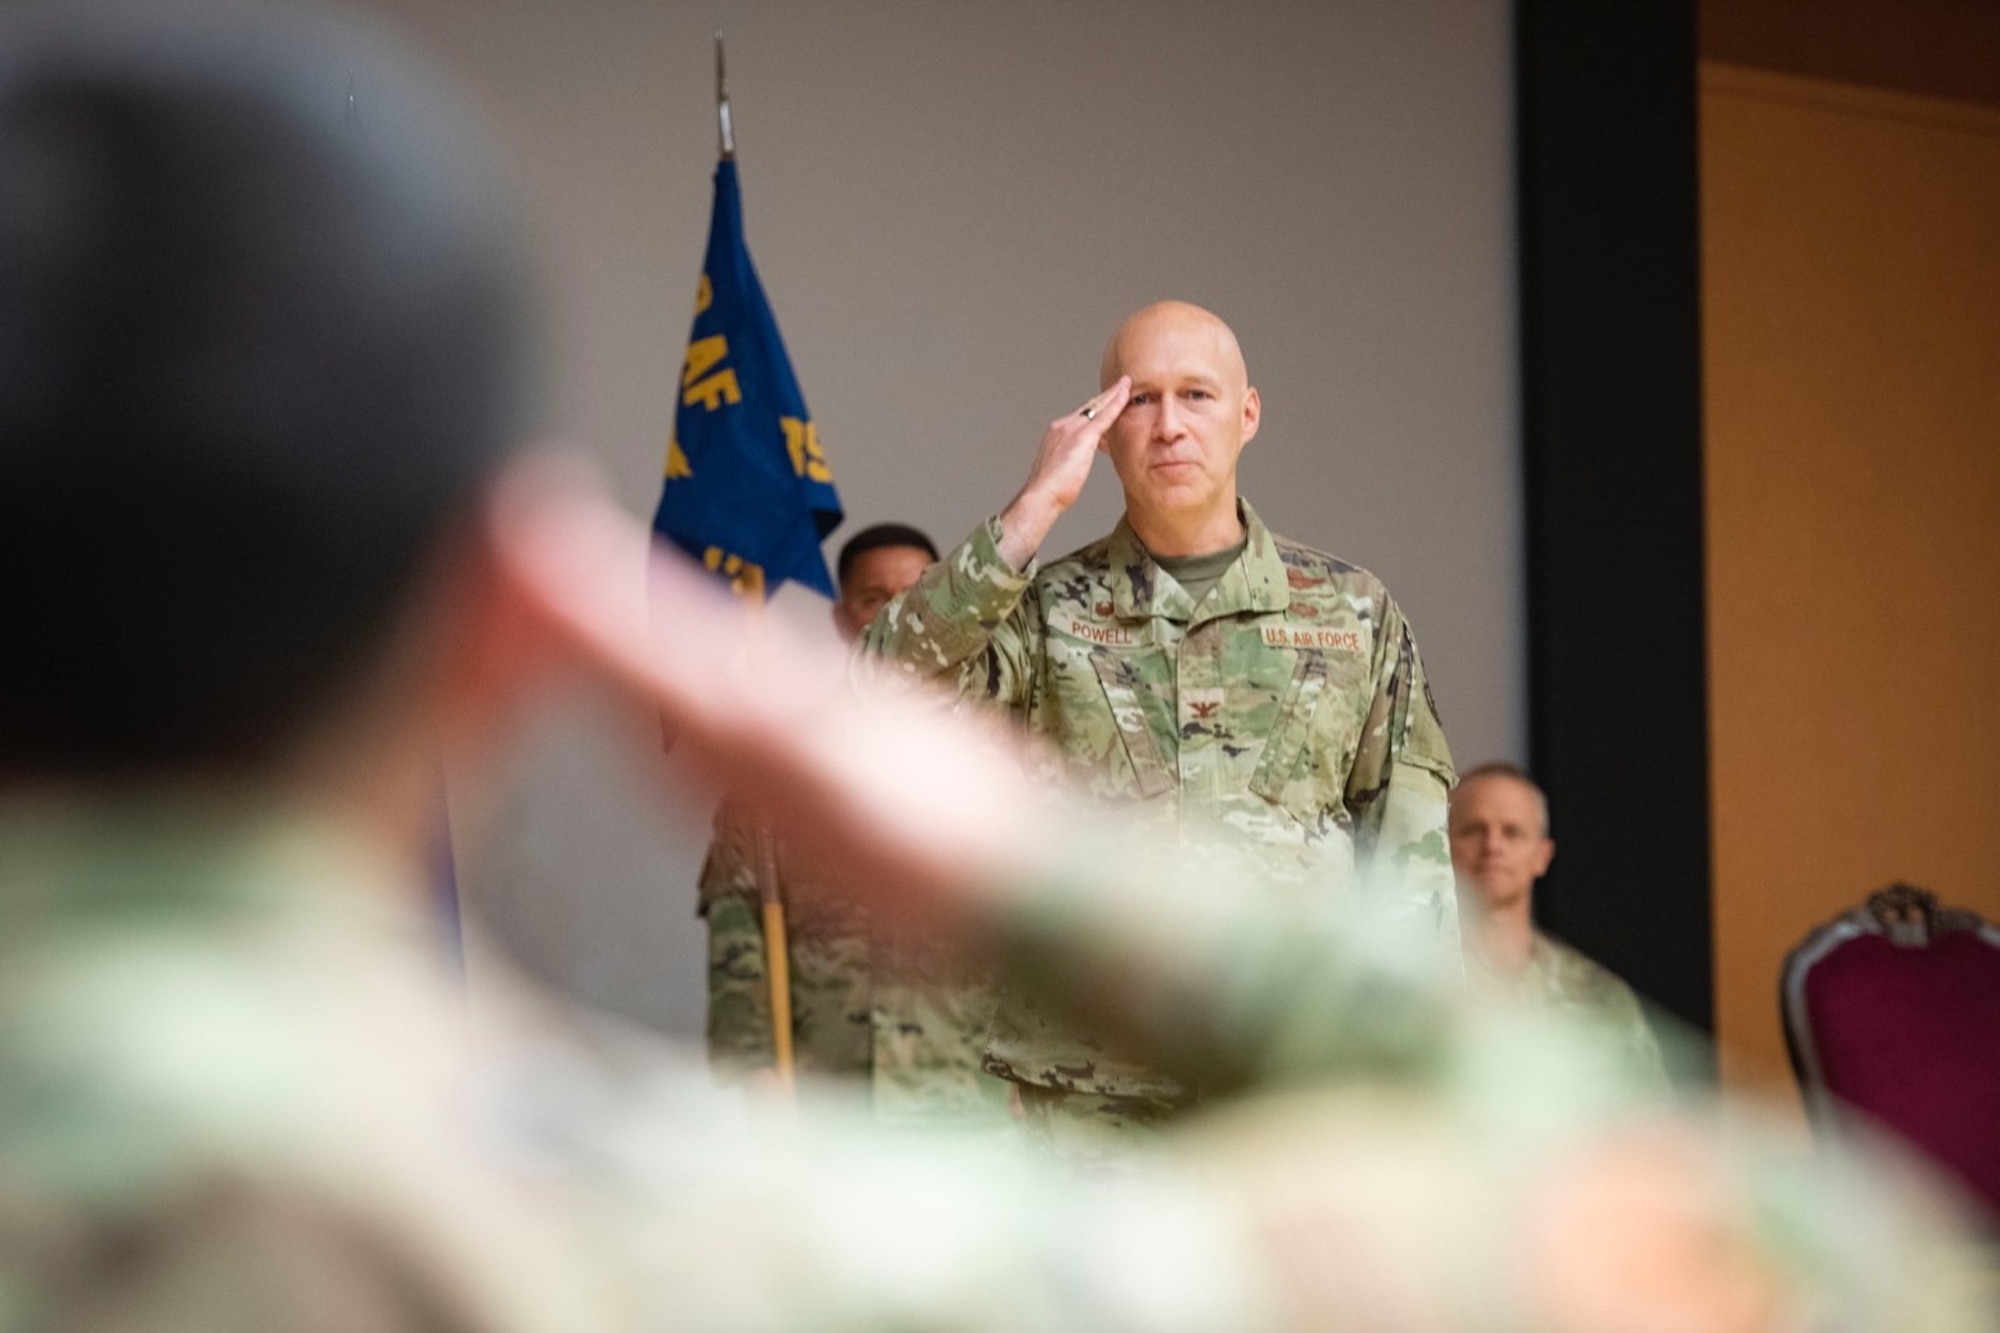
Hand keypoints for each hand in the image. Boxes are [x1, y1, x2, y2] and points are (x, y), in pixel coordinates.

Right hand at [996, 376, 1129, 568]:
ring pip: (1098, 406)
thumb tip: (1077, 463)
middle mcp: (1063, 425)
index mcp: (1056, 432)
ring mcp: (1072, 428)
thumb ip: (1071, 459)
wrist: (1041, 495)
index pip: (1081, 415)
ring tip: (1125, 384)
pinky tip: (1126, 394)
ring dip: (1113, 394)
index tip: (1104, 399)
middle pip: (1090, 406)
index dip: (1095, 406)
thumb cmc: (1050, 491)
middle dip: (1105, 395)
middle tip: (1120, 384)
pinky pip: (1105, 415)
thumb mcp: (1061, 469)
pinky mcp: (1083, 436)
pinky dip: (1116, 402)